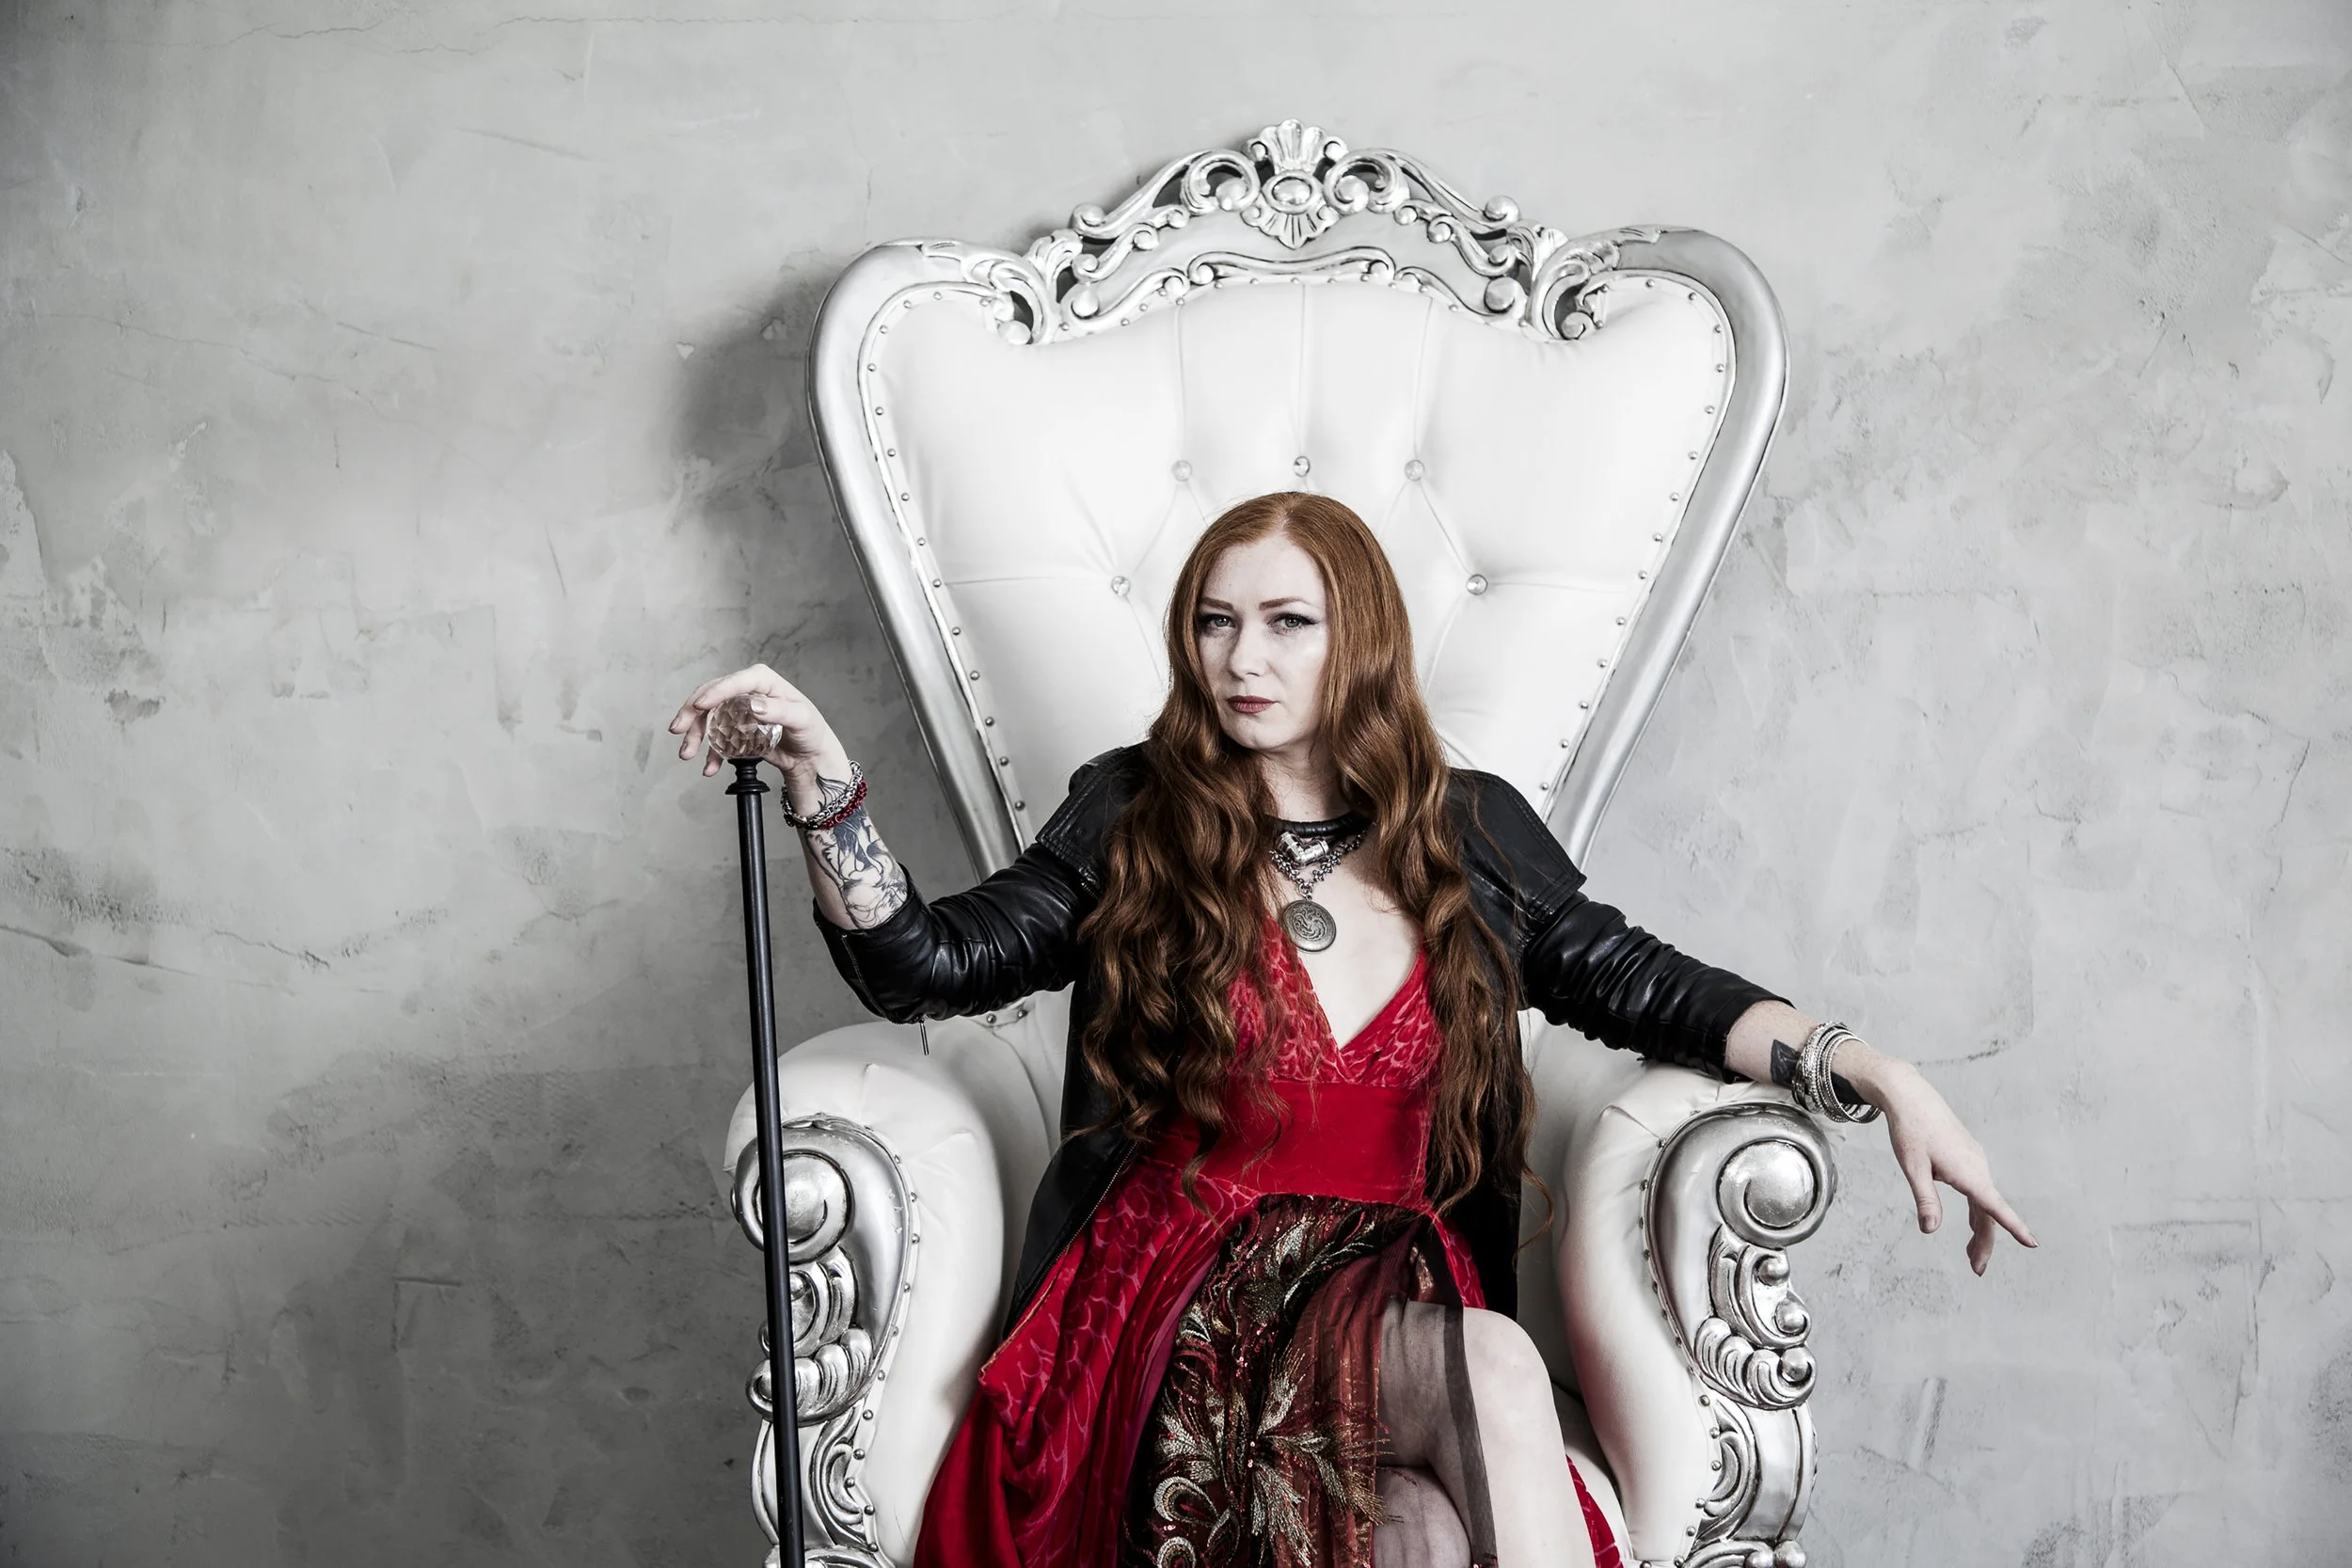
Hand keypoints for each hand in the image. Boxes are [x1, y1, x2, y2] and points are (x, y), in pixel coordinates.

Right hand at [666, 664, 846, 783]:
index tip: (700, 705)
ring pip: (709, 718)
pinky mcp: (736, 731)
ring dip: (695, 736)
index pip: (736, 681)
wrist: (811, 758)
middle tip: (678, 730)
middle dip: (692, 713)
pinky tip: (709, 767)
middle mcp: (748, 693)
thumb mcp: (801, 719)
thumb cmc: (811, 732)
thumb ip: (778, 710)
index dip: (715, 692)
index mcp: (764, 682)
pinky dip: (710, 753)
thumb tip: (754, 704)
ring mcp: (739, 712)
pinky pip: (717, 739)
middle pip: (713, 696)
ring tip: (687, 753)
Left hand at [1864, 1058, 2038, 1274]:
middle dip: (1984, 1242)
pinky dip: (1976, 1212)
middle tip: (1976, 1269)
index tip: (2032, 1243)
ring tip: (1972, 1256)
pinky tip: (1970, 1225)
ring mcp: (1975, 1162)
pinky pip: (1978, 1191)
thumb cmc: (1910, 1131)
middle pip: (1987, 1212)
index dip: (2014, 1226)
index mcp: (1968, 1172)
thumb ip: (1926, 1200)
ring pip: (1983, 1203)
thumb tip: (1931, 1230)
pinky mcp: (1968, 1158)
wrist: (1911, 1097)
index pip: (1994, 1206)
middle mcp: (1978, 1167)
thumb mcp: (1913, 1168)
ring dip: (1979, 1230)